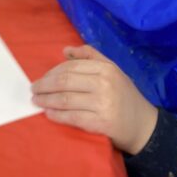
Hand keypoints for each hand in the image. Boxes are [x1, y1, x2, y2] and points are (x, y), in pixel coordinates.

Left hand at [31, 45, 158, 154]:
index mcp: (106, 68)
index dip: (52, 73)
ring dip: (46, 100)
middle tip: (34, 89)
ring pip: (64, 100)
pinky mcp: (99, 123)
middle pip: (64, 82)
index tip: (42, 78)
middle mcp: (104, 84)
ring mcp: (102, 104)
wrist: (143, 125)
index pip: (71, 67)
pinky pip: (71, 117)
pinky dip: (56, 115)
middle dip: (44, 85)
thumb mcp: (113, 70)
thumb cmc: (124, 96)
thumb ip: (91, 56)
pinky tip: (48, 113)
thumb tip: (65, 50)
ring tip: (36, 101)